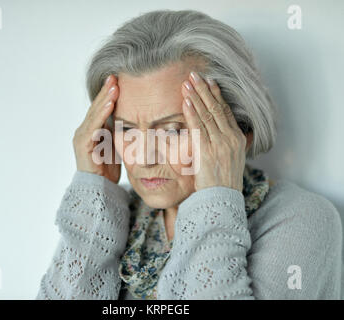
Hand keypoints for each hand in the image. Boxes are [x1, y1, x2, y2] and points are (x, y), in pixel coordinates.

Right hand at [73, 74, 120, 183]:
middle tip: (115, 76)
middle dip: (106, 91)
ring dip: (105, 99)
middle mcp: (84, 130)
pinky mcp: (83, 145)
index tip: (118, 81)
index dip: (108, 94)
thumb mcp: (114, 144)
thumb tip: (130, 118)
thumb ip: (117, 131)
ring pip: (94, 114)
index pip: (101, 108)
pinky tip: (109, 104)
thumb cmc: (107, 167)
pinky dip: (101, 114)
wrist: (99, 188)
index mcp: (92, 129)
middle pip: (97, 107)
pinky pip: (94, 126)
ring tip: (114, 86)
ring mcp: (82, 137)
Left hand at [181, 71, 246, 192]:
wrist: (222, 200)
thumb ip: (229, 145)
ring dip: (196, 97)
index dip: (217, 96)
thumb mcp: (233, 161)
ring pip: (207, 115)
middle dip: (205, 90)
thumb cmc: (224, 182)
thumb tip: (226, 135)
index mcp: (237, 139)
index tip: (210, 82)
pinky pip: (198, 128)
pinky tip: (186, 101)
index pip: (225, 111)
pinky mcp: (207, 150)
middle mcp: (230, 138)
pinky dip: (192, 113)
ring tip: (188, 83)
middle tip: (195, 74)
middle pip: (216, 108)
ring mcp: (219, 143)